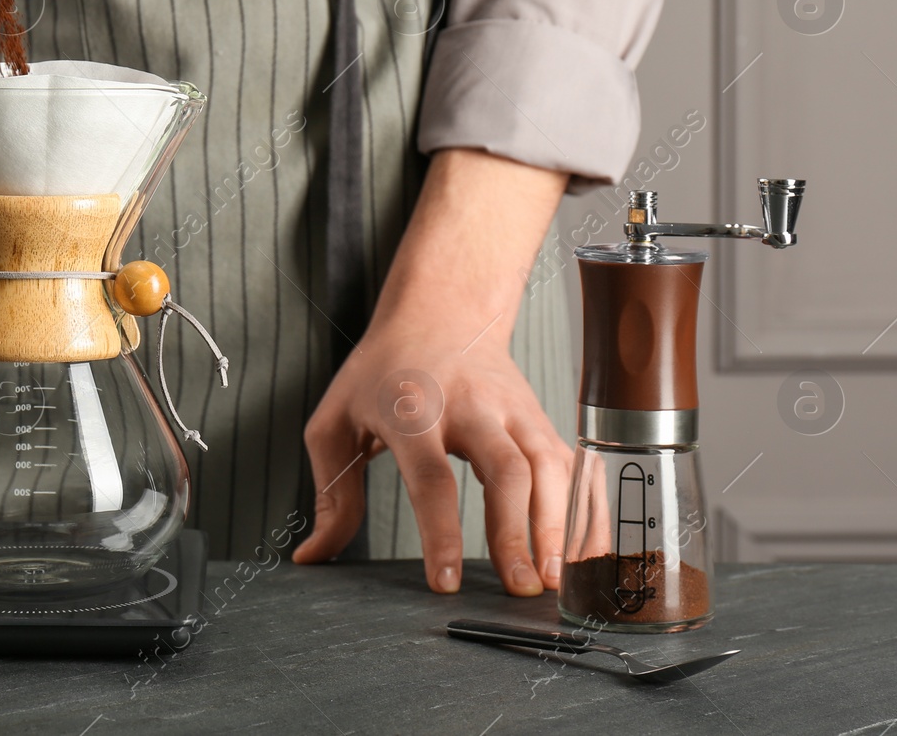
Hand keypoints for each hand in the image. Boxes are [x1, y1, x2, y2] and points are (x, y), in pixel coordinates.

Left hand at [292, 149, 572, 594]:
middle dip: (516, 530)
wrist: (440, 311)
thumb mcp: (336, 422)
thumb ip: (331, 493)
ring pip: (547, 466)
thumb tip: (313, 556)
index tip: (447, 581)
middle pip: (505, 468)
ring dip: (557, 525)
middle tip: (518, 585)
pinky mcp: (540, 421)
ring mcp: (513, 412)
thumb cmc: (382, 372)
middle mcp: (471, 408)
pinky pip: (570, 466)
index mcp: (413, 411)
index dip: (441, 531)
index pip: (431, 476)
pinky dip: (582, 509)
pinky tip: (582, 553)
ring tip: (552, 580)